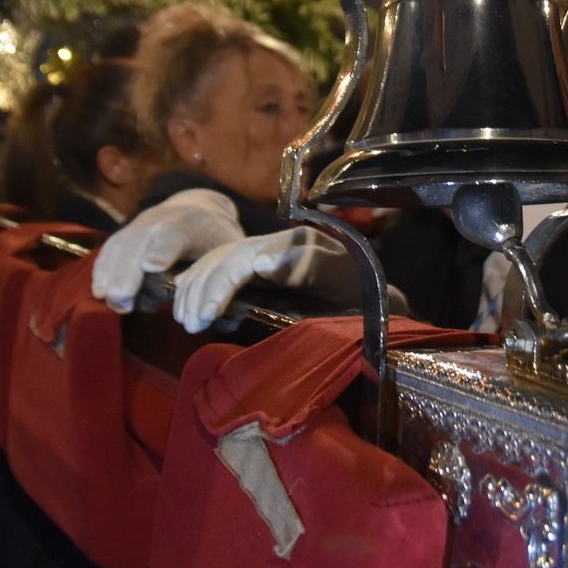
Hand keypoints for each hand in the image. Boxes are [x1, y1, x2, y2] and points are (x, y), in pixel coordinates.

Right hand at [91, 189, 242, 313]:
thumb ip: (222, 274)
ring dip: (111, 272)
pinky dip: (103, 268)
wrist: (199, 209)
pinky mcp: (127, 231)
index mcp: (193, 221)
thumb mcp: (230, 250)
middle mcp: (162, 217)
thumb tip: (214, 309)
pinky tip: (99, 290)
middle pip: (140, 240)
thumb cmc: (217, 238)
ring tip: (109, 300)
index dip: (162, 248)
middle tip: (120, 299)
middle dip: (128, 269)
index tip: (151, 267)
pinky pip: (111, 247)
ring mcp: (141, 222)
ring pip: (121, 243)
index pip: (175, 232)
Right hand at [170, 226, 407, 332]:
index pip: (243, 256)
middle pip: (223, 259)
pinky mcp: (263, 282)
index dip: (221, 283)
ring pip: (217, 266)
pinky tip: (201, 315)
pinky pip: (225, 280)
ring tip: (189, 322)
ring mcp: (267, 264)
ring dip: (196, 291)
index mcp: (293, 244)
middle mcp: (276, 248)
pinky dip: (205, 294)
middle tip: (190, 323)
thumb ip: (310, 266)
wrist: (378, 312)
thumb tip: (262, 259)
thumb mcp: (345, 282)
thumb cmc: (366, 299)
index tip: (208, 313)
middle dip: (201, 289)